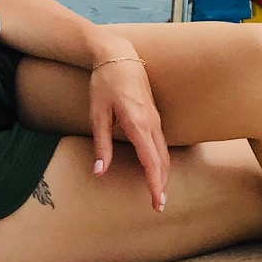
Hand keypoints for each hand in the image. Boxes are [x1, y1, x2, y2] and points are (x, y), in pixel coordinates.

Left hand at [90, 54, 169, 211]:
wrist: (119, 55)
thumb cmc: (105, 82)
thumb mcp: (97, 113)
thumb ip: (101, 144)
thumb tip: (100, 172)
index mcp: (137, 124)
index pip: (150, 161)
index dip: (155, 184)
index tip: (157, 202)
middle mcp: (151, 123)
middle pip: (162, 160)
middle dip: (162, 184)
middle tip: (158, 206)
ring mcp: (155, 119)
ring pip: (164, 152)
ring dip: (163, 173)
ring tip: (159, 192)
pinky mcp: (153, 116)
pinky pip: (161, 143)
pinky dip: (161, 160)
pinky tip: (157, 169)